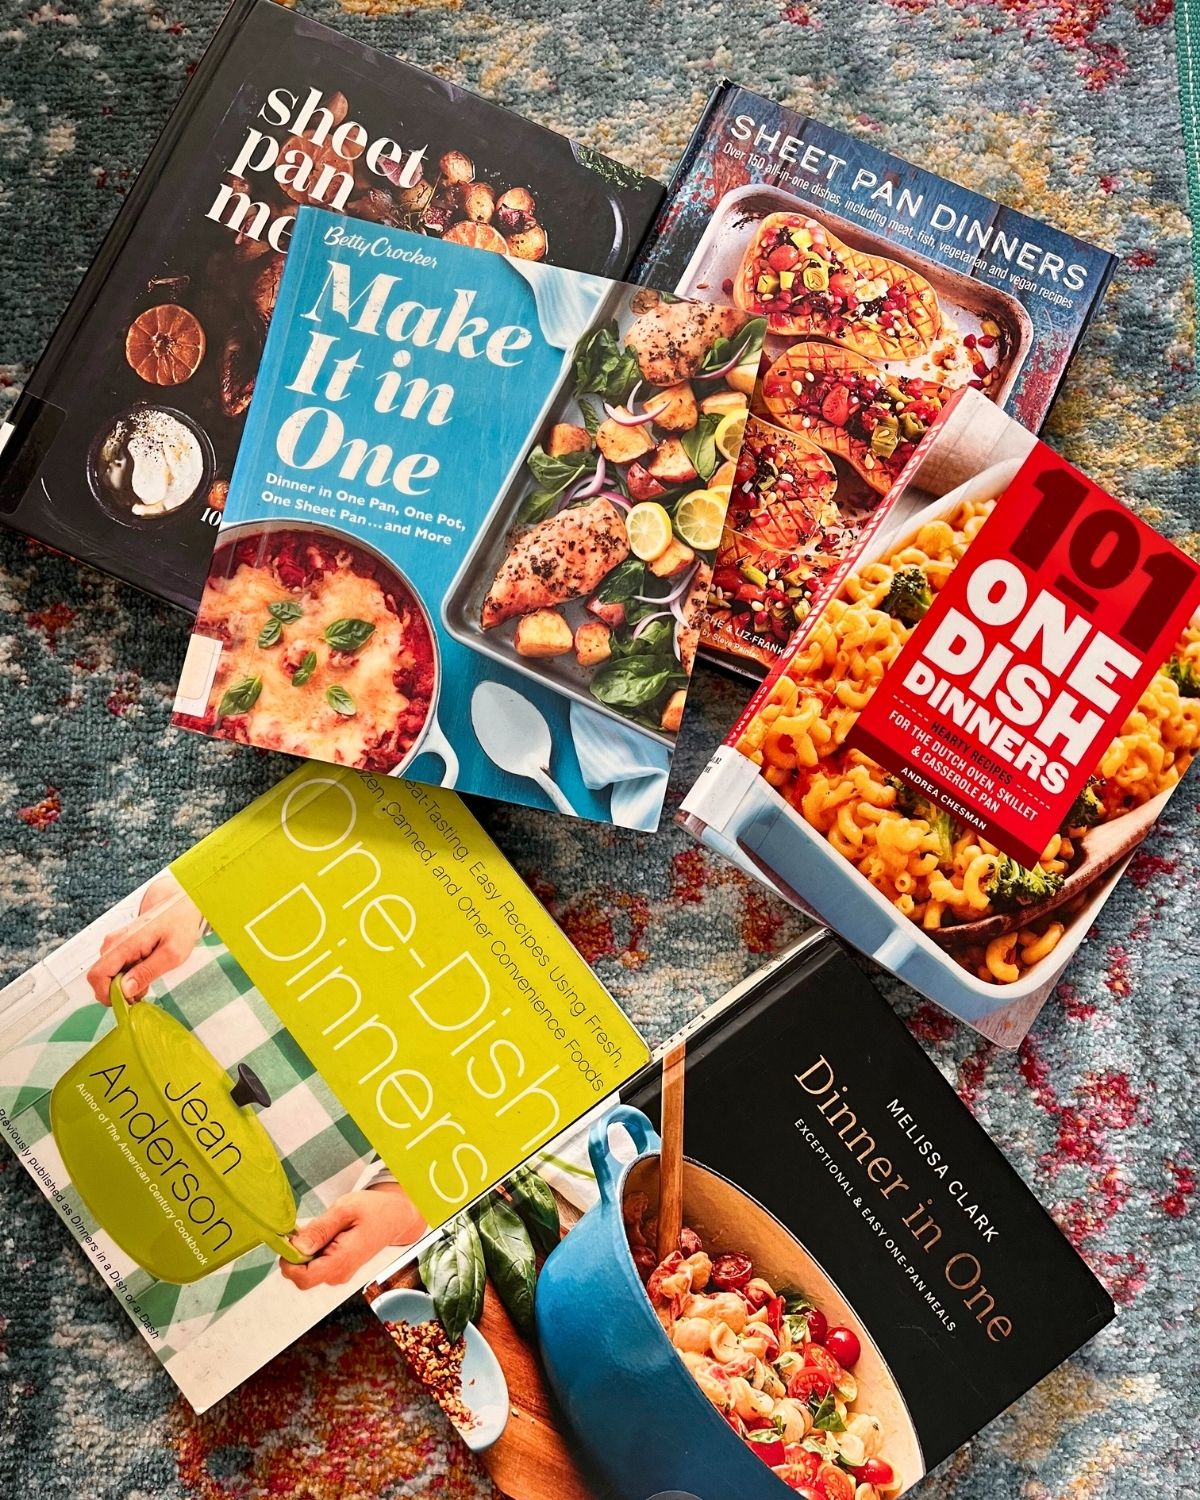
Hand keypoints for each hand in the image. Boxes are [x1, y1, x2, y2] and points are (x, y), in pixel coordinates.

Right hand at [86, 874, 203, 1003]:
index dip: (107, 995)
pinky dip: (128, 976)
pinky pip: (115, 968)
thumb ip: (147, 972)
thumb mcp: (172, 954)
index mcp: (124, 944)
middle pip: (100, 978)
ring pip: (108, 975)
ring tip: (149, 977)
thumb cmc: (180, 925)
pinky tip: (146, 970)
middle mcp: (113, 943)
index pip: (97, 976)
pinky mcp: (119, 946)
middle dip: (119, 992)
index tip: (128, 1001)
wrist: (181, 903)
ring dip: (125, 984)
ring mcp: (115, 944)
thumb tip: (125, 990)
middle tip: (144, 990)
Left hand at [279, 1185, 426, 1289]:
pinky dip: (313, 1250)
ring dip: (306, 1250)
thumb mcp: (346, 1209)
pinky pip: (316, 1265)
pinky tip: (326, 1233)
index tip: (289, 1239)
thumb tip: (297, 1246)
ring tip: (323, 1227)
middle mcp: (339, 1273)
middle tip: (308, 1227)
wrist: (395, 1217)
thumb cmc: (375, 1210)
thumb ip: (320, 1229)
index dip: (289, 1261)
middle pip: (301, 1276)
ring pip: (307, 1270)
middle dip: (296, 1254)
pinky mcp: (338, 1269)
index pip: (303, 1278)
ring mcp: (339, 1273)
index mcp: (342, 1260)